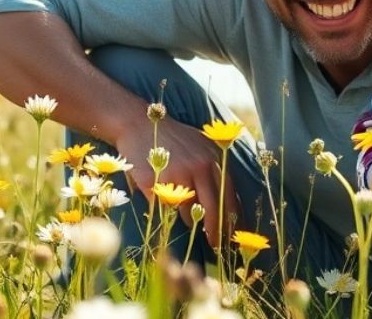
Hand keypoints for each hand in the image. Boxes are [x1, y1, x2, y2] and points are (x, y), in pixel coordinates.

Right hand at [113, 117, 239, 247]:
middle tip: (216, 246)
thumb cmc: (172, 138)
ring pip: (188, 211)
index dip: (231, 218)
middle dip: (215, 231)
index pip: (228, 195)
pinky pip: (166, 207)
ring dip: (189, 219)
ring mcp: (176, 175)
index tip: (232, 234)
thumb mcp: (200, 145)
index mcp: (211, 158)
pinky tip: (165, 202)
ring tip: (186, 215)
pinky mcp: (155, 183)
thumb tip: (232, 203)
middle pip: (212, 208)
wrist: (138, 125)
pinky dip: (168, 209)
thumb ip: (215, 168)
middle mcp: (197, 167)